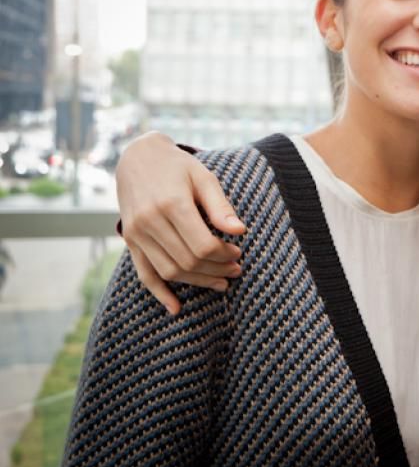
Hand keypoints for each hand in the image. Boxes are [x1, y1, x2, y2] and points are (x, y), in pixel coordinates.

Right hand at [117, 132, 246, 314]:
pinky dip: (160, 293)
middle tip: (236, 270)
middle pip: (188, 260)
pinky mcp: (130, 242)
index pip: (202, 244)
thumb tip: (240, 231)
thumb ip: (220, 206)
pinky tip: (176, 308)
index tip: (238, 253)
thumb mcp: (203, 178)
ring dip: (198, 282)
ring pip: (170, 271)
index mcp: (171, 204)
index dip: (224, 255)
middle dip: (216, 270)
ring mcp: (136, 234)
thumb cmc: (177, 167)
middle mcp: (150, 222)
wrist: (137, 158)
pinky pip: (144, 273)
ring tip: (221, 283)